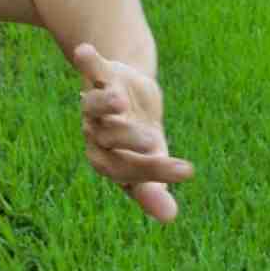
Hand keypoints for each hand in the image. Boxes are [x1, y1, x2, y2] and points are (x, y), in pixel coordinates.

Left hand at [72, 43, 194, 221]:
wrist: (129, 96)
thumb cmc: (140, 140)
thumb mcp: (152, 162)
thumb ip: (154, 188)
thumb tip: (170, 219)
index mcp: (110, 160)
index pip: (125, 172)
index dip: (153, 173)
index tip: (186, 171)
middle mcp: (98, 134)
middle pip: (109, 140)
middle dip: (130, 140)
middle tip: (153, 142)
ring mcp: (96, 105)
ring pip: (93, 106)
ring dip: (103, 103)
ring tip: (117, 100)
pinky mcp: (101, 76)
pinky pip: (91, 69)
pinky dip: (87, 61)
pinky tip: (83, 52)